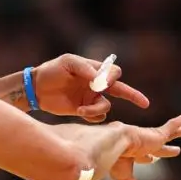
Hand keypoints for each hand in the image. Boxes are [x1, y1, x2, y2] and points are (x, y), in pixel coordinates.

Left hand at [33, 54, 149, 121]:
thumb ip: (85, 68)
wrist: (36, 88)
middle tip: (144, 103)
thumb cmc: (51, 70)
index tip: (100, 83)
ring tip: (81, 111)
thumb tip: (100, 78)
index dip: (112, 78)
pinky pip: (97, 117)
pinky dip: (91, 116)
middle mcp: (96, 85)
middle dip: (133, 96)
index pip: (114, 73)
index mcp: (94, 70)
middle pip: (121, 90)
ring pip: (106, 107)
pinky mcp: (84, 111)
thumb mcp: (67, 63)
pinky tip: (79, 112)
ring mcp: (91, 98)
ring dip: (97, 110)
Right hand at [109, 110, 180, 179]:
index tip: (151, 159)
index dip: (147, 158)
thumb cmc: (115, 159)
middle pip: (160, 146)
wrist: (115, 144)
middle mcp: (143, 144)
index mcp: (132, 154)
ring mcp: (152, 138)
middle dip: (168, 149)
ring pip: (171, 133)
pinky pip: (175, 125)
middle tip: (177, 150)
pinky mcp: (159, 133)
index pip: (144, 157)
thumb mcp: (123, 176)